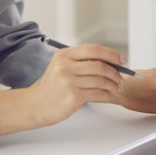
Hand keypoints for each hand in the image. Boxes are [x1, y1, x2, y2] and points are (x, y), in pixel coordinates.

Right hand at [0, 43, 125, 135]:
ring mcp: (69, 81)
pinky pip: (97, 93)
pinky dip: (107, 94)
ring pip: (100, 80)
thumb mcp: (60, 67)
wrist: (34, 105)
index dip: (111, 54)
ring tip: (115, 87)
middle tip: (121, 77)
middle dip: (115, 71)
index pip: (93, 49)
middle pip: (99, 65)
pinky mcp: (73, 97)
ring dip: (112, 84)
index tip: (121, 60)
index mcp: (64, 55)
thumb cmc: (51, 87)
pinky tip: (108, 95)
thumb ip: (80, 61)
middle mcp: (65, 66)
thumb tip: (109, 61)